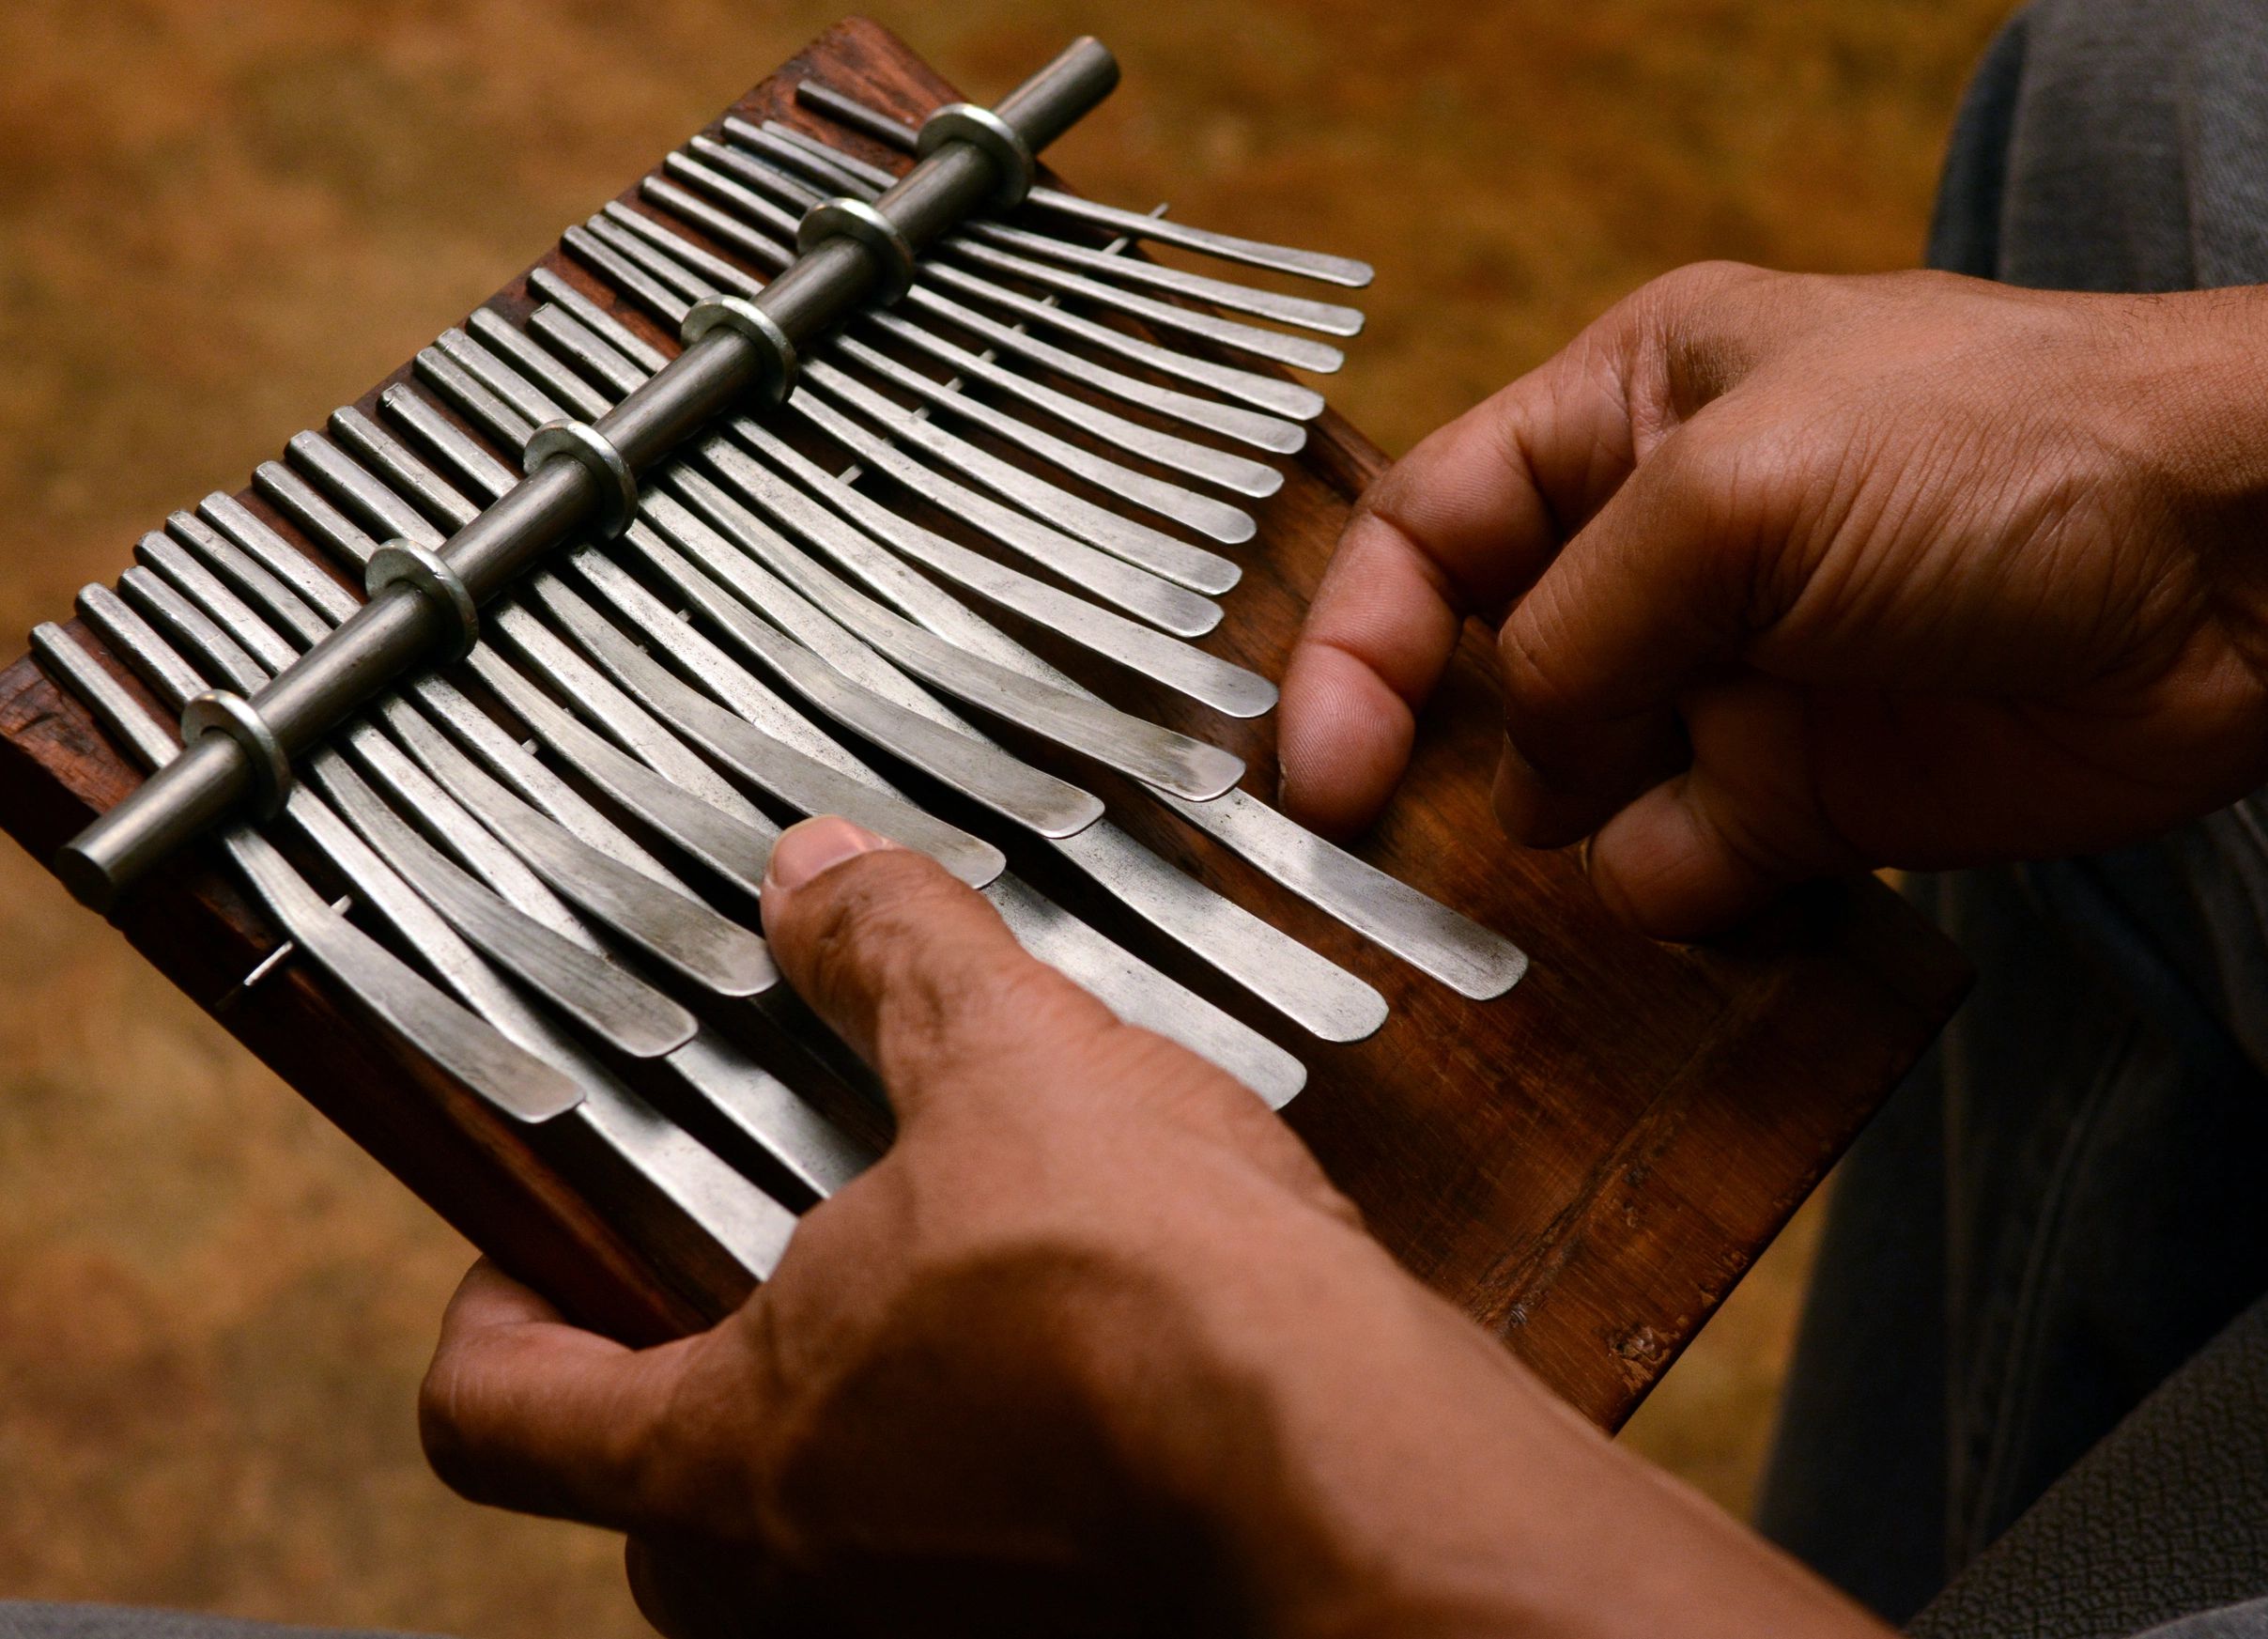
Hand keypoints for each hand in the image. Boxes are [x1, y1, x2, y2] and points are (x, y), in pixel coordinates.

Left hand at [418, 818, 1888, 1637]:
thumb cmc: (1154, 1305)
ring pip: (809, 1541)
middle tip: (783, 1240)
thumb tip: (818, 875)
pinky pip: (947, 1566)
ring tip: (953, 1283)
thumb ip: (888, 956)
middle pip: (651, 1488)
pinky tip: (1073, 1362)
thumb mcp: (1004, 1067)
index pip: (489, 1414)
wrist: (1360, 1476)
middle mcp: (791, 1594)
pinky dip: (971, 1473)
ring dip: (852, 1418)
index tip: (546, 1235)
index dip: (495, 1308)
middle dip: (703, 1358)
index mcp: (719, 1458)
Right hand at [1281, 264, 2267, 936]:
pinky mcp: (1798, 797)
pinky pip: (1670, 869)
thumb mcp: (1735, 490)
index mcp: (1625, 415)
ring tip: (1558, 857)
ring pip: (1562, 789)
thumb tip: (1518, 780)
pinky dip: (1660, 893)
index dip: (1353, 645)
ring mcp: (1726, 680)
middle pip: (1477, 669)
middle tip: (1363, 849)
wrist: (2245, 572)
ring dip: (1544, 838)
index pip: (1430, 533)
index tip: (1317, 768)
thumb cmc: (2010, 446)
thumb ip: (1574, 631)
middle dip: (1420, 754)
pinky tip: (1700, 877)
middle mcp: (1660, 550)